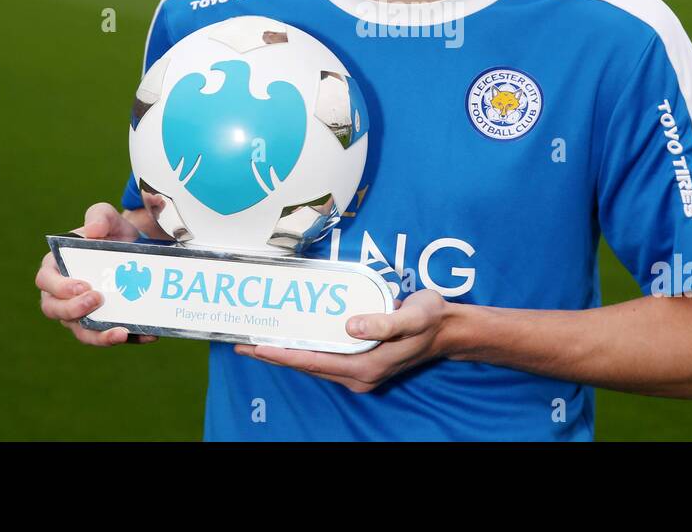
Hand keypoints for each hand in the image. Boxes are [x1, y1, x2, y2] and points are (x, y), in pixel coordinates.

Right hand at [35, 202, 159, 346]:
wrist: (136, 249)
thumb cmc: (111, 234)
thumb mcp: (107, 217)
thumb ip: (99, 216)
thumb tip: (93, 231)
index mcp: (56, 268)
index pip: (46, 281)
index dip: (59, 287)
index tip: (82, 285)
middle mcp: (63, 296)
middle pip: (56, 311)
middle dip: (74, 310)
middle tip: (97, 300)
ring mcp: (82, 314)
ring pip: (82, 332)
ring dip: (99, 336)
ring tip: (120, 332)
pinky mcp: (104, 325)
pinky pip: (111, 336)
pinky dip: (129, 339)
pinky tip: (148, 335)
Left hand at [233, 289, 453, 391]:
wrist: (448, 330)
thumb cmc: (430, 319)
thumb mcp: (411, 316)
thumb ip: (382, 321)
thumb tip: (350, 326)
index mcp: (366, 367)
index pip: (314, 361)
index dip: (283, 354)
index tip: (256, 346)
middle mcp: (359, 374)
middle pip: (308, 365)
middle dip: (276, 354)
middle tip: (244, 342)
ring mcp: (360, 371)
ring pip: (314, 363)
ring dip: (288, 353)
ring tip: (259, 341)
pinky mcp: (362, 363)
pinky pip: (325, 358)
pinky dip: (305, 349)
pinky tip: (293, 338)